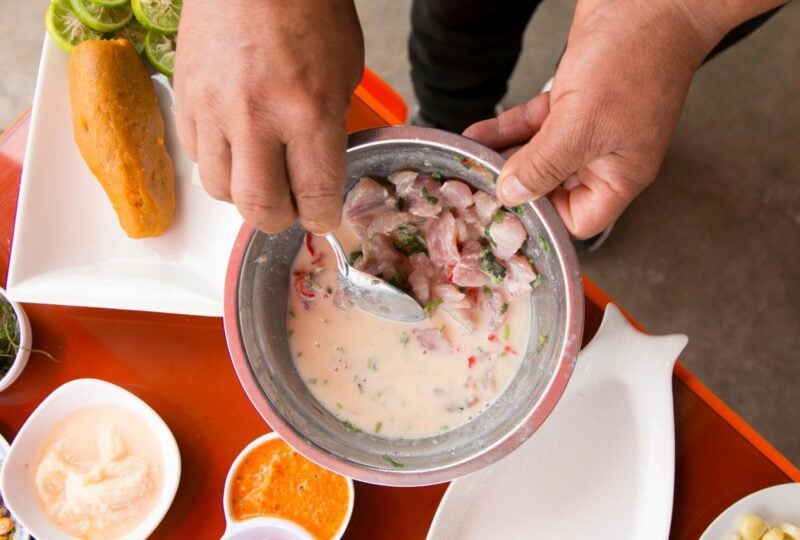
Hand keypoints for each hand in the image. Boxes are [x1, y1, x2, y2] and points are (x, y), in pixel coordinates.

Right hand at [174, 0, 363, 232]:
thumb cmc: (306, 9)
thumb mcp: (345, 72)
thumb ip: (331, 128)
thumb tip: (319, 170)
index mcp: (308, 111)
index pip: (315, 196)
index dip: (322, 216)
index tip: (322, 215)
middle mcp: (256, 117)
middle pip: (259, 208)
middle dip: (279, 218)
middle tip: (290, 206)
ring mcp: (213, 108)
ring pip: (220, 189)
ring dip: (244, 192)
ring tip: (261, 172)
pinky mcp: (184, 98)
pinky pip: (195, 155)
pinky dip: (217, 161)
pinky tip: (235, 143)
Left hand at [464, 0, 727, 238]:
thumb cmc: (636, 60)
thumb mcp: (582, 124)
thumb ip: (544, 165)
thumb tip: (512, 195)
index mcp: (619, 174)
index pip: (578, 219)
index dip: (544, 219)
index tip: (508, 210)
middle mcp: (601, 156)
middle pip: (551, 190)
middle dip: (515, 188)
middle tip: (476, 190)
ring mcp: (584, 128)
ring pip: (535, 156)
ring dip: (501, 159)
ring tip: (468, 164)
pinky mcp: (568, 101)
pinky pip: (529, 127)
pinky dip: (503, 131)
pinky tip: (474, 136)